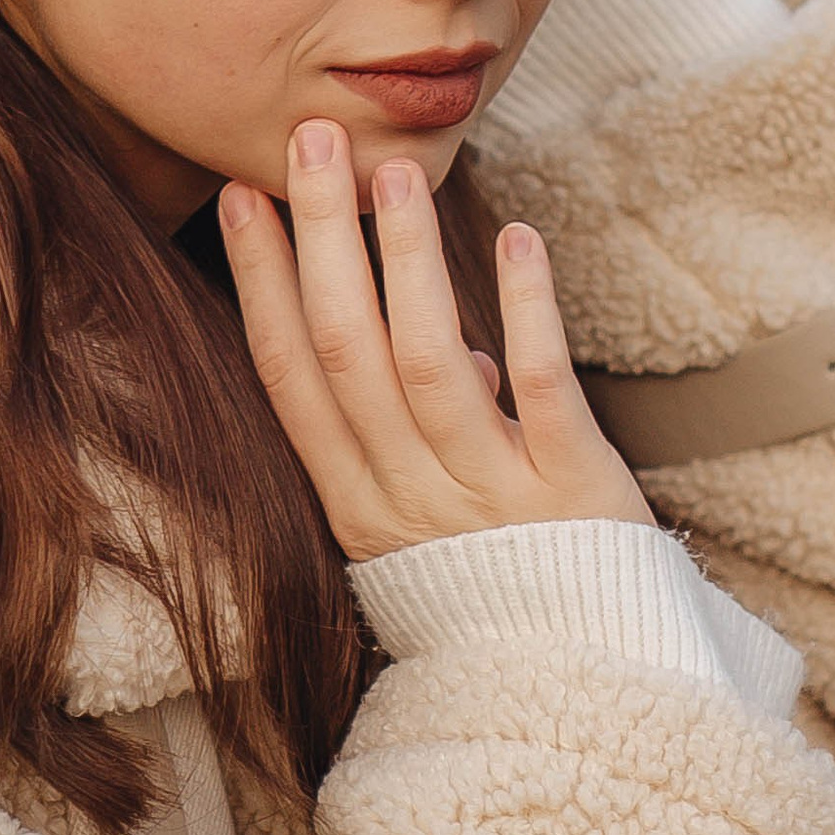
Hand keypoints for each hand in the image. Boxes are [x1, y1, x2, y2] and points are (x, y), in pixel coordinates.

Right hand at [217, 123, 653, 560]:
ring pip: (428, 362)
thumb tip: (462, 353)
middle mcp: (409, 499)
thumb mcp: (435, 528)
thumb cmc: (509, 595)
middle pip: (347, 353)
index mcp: (359, 505)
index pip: (292, 377)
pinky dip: (528, 311)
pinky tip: (518, 238)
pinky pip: (540, 389)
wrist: (592, 692)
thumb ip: (427, 438)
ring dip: (406, 260)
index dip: (262, 285)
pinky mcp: (572, 492)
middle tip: (311, 143)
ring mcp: (489, 495)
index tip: (242, 199)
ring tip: (396, 171)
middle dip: (323, 239)